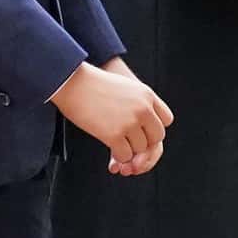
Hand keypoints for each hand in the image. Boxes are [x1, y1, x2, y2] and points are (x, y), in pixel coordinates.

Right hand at [51, 61, 172, 177]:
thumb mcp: (125, 87)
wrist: (71, 82)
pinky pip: (125, 155)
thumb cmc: (93, 84)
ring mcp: (129, 122)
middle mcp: (142, 109)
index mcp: (147, 95)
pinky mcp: (114, 135)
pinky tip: (110, 148)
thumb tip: (146, 127)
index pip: (166, 120)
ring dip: (129, 149)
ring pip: (140, 149)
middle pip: (156, 137)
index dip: (154, 127)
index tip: (142, 129)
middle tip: (128, 140)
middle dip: (144, 142)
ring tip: (116, 141)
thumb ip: (140, 103)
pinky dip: (118, 156)